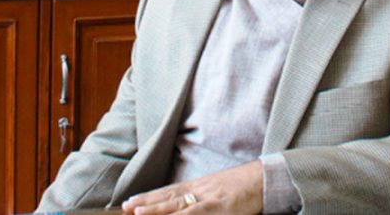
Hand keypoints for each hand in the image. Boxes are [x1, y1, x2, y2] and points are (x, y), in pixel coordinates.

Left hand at [121, 160, 262, 213]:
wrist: (264, 178)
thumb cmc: (244, 186)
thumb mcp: (219, 190)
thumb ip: (203, 198)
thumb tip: (186, 206)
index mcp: (200, 186)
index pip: (169, 191)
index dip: (149, 197)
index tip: (131, 201)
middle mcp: (200, 189)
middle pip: (168, 197)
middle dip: (146, 203)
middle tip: (126, 207)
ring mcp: (208, 198)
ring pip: (177, 205)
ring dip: (156, 209)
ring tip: (137, 212)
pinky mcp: (219, 206)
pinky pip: (196, 213)